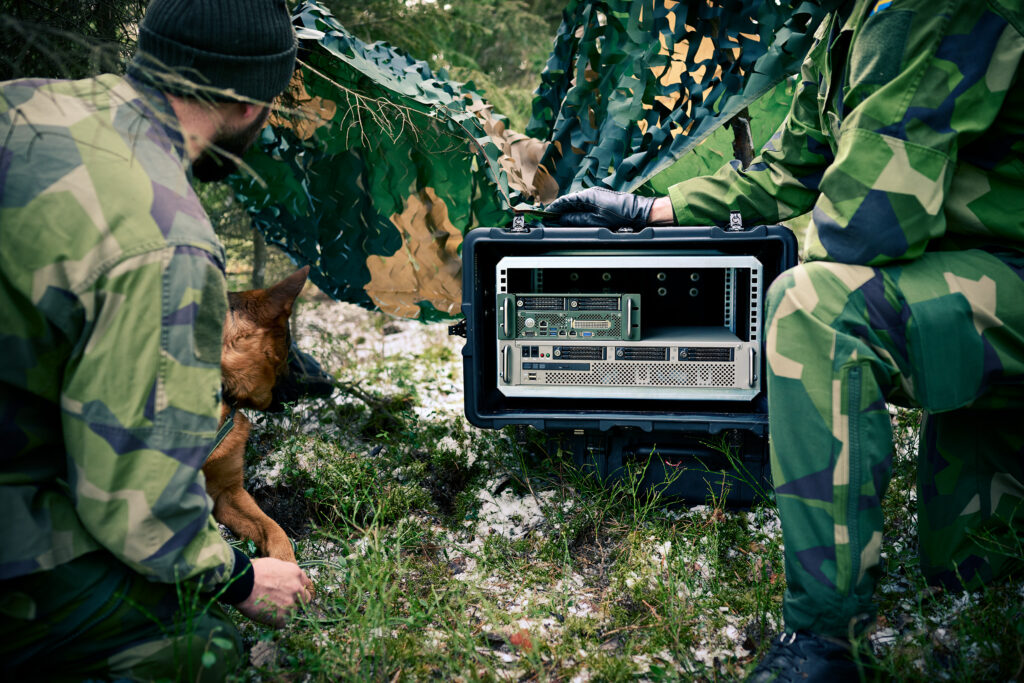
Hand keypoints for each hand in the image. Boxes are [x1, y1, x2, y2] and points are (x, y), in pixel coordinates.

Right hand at [233, 557, 312, 626]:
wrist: (243, 583)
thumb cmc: (253, 571)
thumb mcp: (273, 564)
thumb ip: (283, 573)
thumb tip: (282, 578)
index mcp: (295, 573)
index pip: (305, 583)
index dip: (298, 588)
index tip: (292, 591)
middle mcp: (297, 588)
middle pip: (305, 598)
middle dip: (297, 600)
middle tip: (284, 602)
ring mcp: (290, 603)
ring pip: (294, 611)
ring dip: (285, 611)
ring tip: (270, 608)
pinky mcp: (282, 617)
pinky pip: (283, 622)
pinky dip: (275, 621)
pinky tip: (266, 616)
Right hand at [545, 187, 669, 227]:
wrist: (639, 213)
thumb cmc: (620, 215)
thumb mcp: (596, 221)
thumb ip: (578, 219)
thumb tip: (564, 219)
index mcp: (587, 195)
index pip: (565, 201)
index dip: (555, 208)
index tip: (547, 214)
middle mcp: (591, 193)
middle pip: (570, 202)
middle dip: (560, 211)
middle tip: (551, 220)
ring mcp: (597, 196)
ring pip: (578, 204)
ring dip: (569, 212)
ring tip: (561, 221)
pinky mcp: (602, 201)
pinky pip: (586, 206)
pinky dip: (578, 212)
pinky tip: (576, 219)